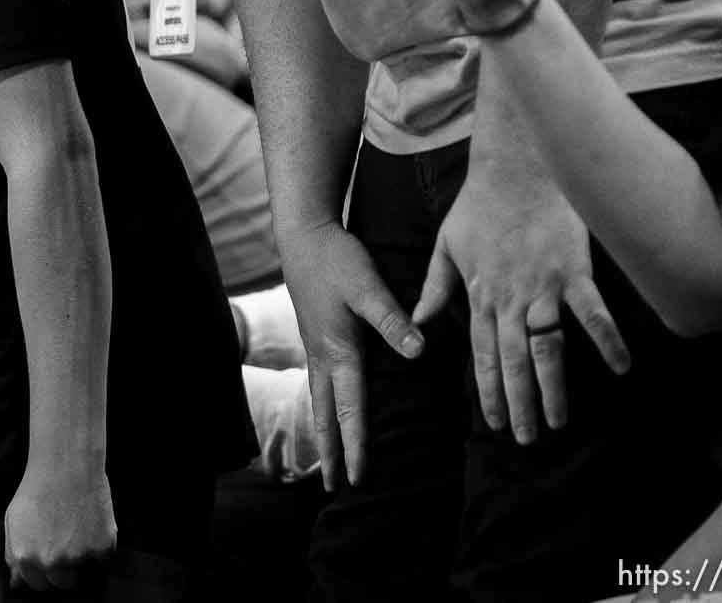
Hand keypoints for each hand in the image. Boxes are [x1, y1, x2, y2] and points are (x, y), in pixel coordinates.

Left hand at [3, 459, 116, 590]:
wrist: (67, 463)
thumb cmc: (38, 486)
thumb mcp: (14, 519)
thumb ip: (13, 553)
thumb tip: (17, 582)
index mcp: (26, 557)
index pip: (37, 583)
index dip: (43, 569)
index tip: (49, 554)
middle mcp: (51, 562)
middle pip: (61, 582)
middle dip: (62, 567)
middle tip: (65, 539)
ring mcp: (78, 557)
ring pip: (81, 570)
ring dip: (81, 555)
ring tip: (77, 526)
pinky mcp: (102, 547)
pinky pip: (103, 556)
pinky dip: (100, 542)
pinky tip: (91, 521)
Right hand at [276, 221, 423, 490]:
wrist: (303, 234)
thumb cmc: (337, 259)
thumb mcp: (367, 285)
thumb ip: (392, 319)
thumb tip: (418, 351)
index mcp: (339, 351)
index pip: (349, 409)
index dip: (356, 445)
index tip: (358, 479)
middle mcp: (324, 356)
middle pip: (326, 414)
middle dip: (331, 451)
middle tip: (332, 487)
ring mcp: (315, 346)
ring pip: (319, 399)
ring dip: (324, 430)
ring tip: (326, 458)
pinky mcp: (315, 334)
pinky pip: (318, 382)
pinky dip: (322, 405)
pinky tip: (327, 406)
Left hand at [411, 170, 629, 442]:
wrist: (514, 164)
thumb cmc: (479, 202)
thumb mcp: (446, 243)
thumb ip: (434, 285)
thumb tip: (419, 320)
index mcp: (480, 294)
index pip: (482, 354)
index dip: (489, 390)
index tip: (496, 421)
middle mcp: (509, 298)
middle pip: (512, 362)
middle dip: (519, 404)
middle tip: (526, 439)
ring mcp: (543, 286)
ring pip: (546, 349)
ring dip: (553, 388)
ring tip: (559, 422)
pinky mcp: (574, 270)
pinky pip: (592, 312)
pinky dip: (607, 340)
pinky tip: (621, 369)